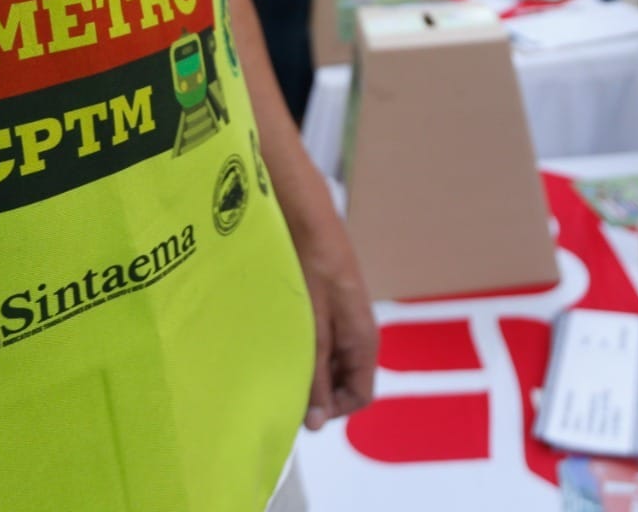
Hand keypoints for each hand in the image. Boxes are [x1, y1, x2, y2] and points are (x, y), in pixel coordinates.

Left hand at [289, 209, 376, 428]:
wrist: (303, 214)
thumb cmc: (309, 264)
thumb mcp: (311, 327)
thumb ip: (315, 373)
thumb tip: (315, 423)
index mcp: (364, 340)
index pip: (360, 395)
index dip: (332, 407)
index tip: (299, 404)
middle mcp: (358, 333)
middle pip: (343, 380)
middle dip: (314, 386)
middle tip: (279, 377)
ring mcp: (342, 319)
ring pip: (327, 361)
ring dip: (303, 365)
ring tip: (273, 354)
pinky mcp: (326, 307)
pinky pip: (317, 340)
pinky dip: (298, 346)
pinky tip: (274, 335)